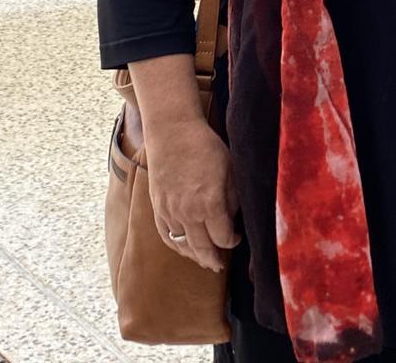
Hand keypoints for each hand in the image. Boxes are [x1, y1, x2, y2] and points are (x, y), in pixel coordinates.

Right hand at [146, 118, 240, 271]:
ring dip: (196, 256)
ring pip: (183, 246)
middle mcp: (188, 212)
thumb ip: (233, 197)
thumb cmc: (205, 146)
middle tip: (221, 264)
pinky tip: (185, 249)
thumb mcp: (230, 168)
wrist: (172, 132)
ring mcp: (170, 212)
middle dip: (214, 258)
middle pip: (203, 248)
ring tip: (206, 261)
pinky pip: (167, 236)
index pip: (223, 237)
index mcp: (210, 203)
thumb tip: (234, 218)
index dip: (232, 241)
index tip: (237, 237)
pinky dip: (177, 246)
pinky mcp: (158, 207)